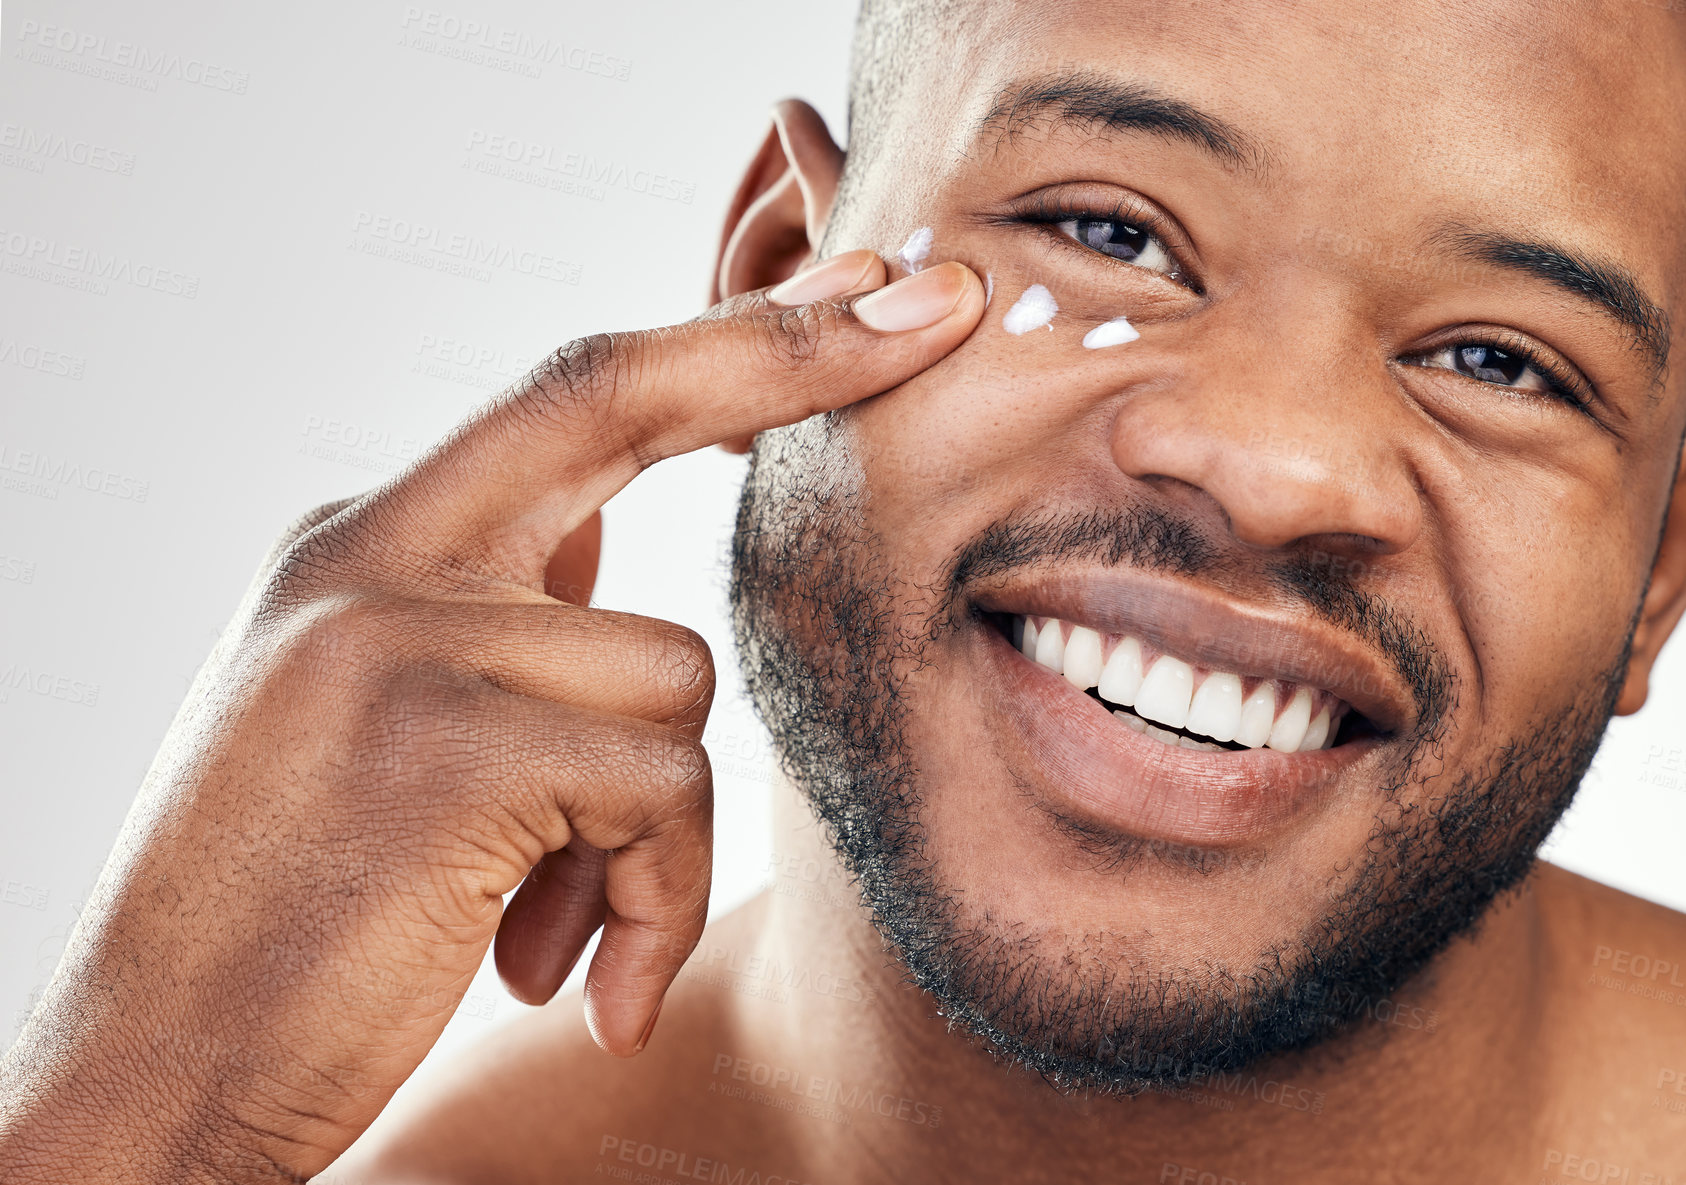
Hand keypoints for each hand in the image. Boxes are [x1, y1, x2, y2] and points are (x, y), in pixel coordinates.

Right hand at [0, 252, 985, 1183]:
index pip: (564, 397)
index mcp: (363, 547)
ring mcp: (398, 638)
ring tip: (562, 933)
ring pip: (673, 675)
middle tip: (934, 305)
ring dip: (654, 830)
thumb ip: (486, 628)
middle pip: (614, 393)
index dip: (720, 341)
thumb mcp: (373, 733)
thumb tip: (607, 569)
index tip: (848, 296)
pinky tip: (569, 976)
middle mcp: (369, 558)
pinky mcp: (446, 745)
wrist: (146, 1080)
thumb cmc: (287, 921)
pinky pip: (664, 789)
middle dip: (788, 348)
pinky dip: (653, 897)